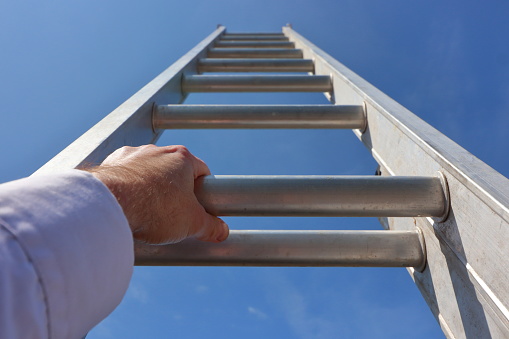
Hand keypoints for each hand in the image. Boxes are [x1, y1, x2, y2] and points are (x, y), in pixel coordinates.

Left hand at [86, 145, 228, 243]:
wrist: (109, 204)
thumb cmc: (154, 208)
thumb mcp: (192, 222)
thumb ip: (211, 226)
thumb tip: (222, 231)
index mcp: (182, 158)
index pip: (202, 172)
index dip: (203, 192)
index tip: (199, 208)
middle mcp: (157, 151)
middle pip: (174, 172)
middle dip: (175, 192)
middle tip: (173, 215)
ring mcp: (132, 155)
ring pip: (148, 172)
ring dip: (150, 188)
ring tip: (147, 213)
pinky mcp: (110, 164)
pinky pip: (124, 176)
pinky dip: (128, 188)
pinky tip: (127, 206)